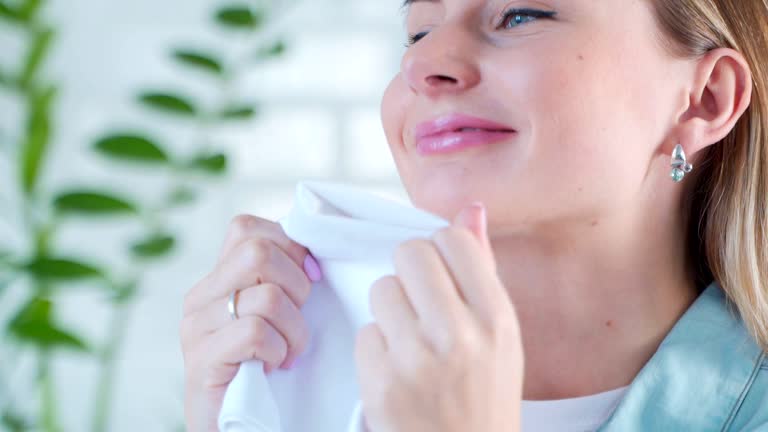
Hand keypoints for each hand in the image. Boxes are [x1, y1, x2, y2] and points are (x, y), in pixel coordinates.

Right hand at [179, 215, 320, 431]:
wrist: (233, 424)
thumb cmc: (263, 367)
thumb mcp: (274, 314)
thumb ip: (281, 280)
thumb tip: (315, 255)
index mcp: (218, 278)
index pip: (247, 227)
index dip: (290, 246)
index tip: (312, 277)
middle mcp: (201, 296)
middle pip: (258, 252)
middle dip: (297, 285)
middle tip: (298, 319)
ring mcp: (197, 327)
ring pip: (267, 295)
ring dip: (294, 329)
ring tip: (289, 352)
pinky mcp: (202, 360)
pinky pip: (255, 333)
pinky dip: (278, 351)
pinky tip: (274, 367)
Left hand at [354, 202, 523, 431]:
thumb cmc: (485, 397)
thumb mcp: (502, 337)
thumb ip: (482, 272)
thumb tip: (472, 208)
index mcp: (497, 318)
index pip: (453, 239)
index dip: (441, 252)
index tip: (442, 275)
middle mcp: (459, 335)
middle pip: (409, 253)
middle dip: (410, 273)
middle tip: (420, 304)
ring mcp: (417, 360)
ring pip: (381, 289)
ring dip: (390, 310)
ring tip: (410, 342)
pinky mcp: (381, 384)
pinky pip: (364, 333)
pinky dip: (375, 349)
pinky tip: (396, 372)